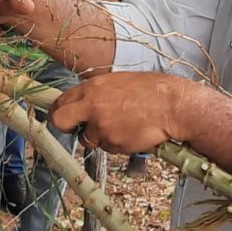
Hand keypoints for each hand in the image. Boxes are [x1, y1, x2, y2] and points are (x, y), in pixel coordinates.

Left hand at [49, 73, 194, 153]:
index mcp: (92, 87)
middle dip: (65, 127)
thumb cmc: (149, 91)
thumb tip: (82, 103)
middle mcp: (92, 106)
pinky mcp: (113, 142)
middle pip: (60, 121)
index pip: (60, 101)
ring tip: (122, 126)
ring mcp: (101, 126)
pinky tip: (131, 132)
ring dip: (101, 137)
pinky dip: (117, 144)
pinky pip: (108, 148)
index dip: (59, 112)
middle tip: (77, 129)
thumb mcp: (116, 82)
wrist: (171, 106)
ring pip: (89, 139)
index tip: (62, 118)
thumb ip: (96, 93)